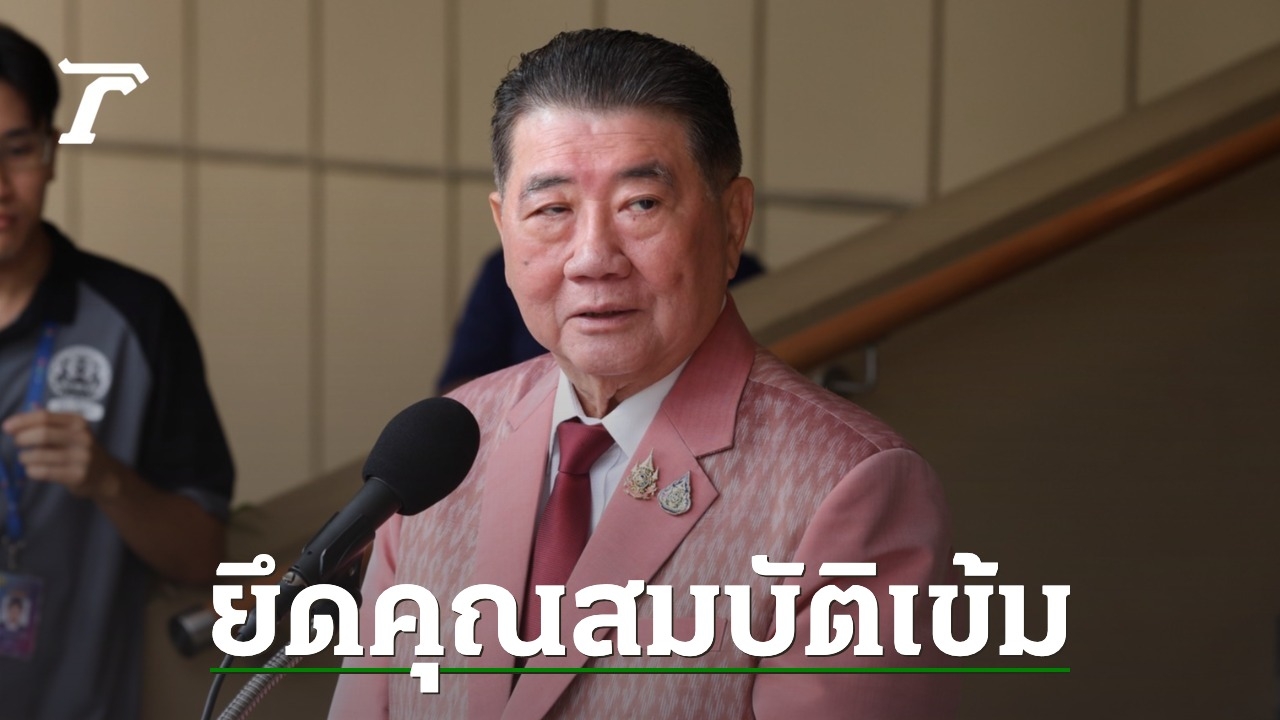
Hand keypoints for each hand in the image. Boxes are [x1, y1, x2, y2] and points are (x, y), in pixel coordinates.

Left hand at [2, 409, 122, 499]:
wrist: (105, 474)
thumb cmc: (78, 450)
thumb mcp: (69, 431)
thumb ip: (45, 424)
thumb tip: (13, 424)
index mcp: (78, 421)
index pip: (44, 416)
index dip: (22, 421)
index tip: (6, 427)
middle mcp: (82, 437)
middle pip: (43, 434)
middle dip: (22, 438)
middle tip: (17, 443)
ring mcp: (81, 457)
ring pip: (40, 455)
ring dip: (25, 457)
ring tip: (26, 458)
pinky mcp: (77, 475)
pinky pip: (44, 472)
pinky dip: (32, 471)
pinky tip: (33, 469)